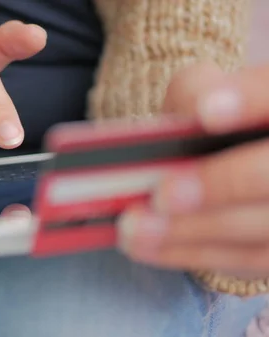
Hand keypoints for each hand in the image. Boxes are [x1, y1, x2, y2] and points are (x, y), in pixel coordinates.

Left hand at [118, 61, 268, 276]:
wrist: (235, 158)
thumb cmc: (216, 122)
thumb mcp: (206, 92)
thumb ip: (195, 92)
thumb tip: (186, 117)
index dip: (246, 100)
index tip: (206, 112)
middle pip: (268, 175)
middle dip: (217, 185)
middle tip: (162, 196)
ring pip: (257, 226)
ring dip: (189, 231)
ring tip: (133, 227)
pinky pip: (242, 259)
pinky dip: (188, 253)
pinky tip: (143, 246)